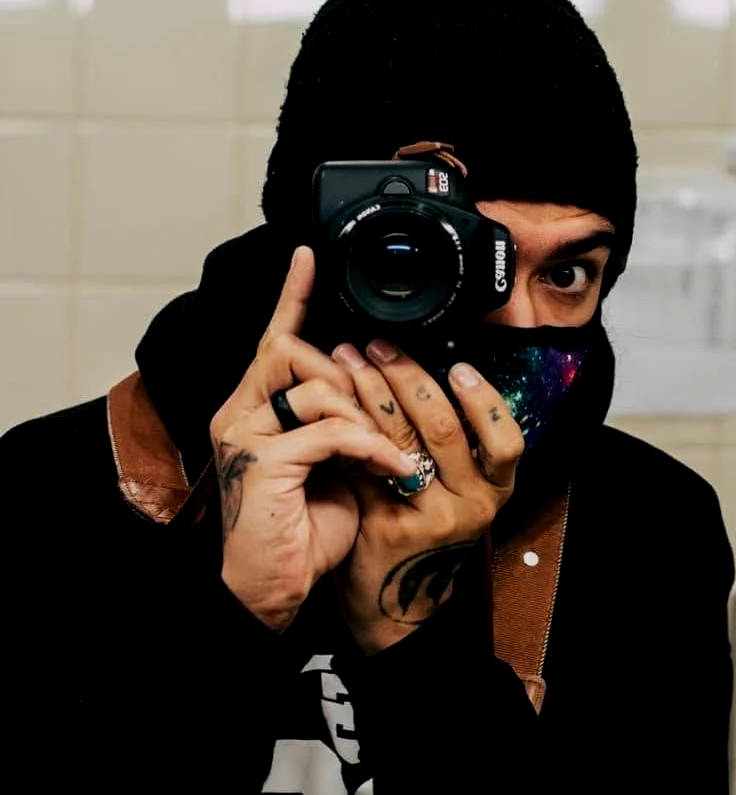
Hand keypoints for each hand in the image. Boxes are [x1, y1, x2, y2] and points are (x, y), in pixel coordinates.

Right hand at [209, 247, 419, 631]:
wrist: (275, 586)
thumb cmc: (303, 525)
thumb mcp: (331, 460)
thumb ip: (339, 417)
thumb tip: (370, 381)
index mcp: (254, 407)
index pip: (274, 338)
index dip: (293, 296)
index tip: (309, 256)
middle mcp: (239, 412)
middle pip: (296, 351)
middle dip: (346, 377)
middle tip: (369, 422)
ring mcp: (244, 434)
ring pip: (317, 387)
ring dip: (363, 418)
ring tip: (381, 455)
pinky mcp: (261, 461)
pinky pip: (331, 430)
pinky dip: (370, 448)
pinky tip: (389, 469)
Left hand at [330, 339, 524, 654]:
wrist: (394, 603)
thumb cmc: (426, 530)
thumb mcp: (458, 491)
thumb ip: (453, 443)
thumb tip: (425, 369)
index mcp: (495, 489)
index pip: (506, 438)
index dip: (483, 398)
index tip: (458, 365)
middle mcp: (471, 506)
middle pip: (443, 429)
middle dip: (408, 377)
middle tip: (380, 346)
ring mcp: (429, 519)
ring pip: (401, 442)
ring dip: (372, 391)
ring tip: (350, 360)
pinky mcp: (387, 527)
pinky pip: (367, 465)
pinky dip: (351, 429)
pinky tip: (334, 402)